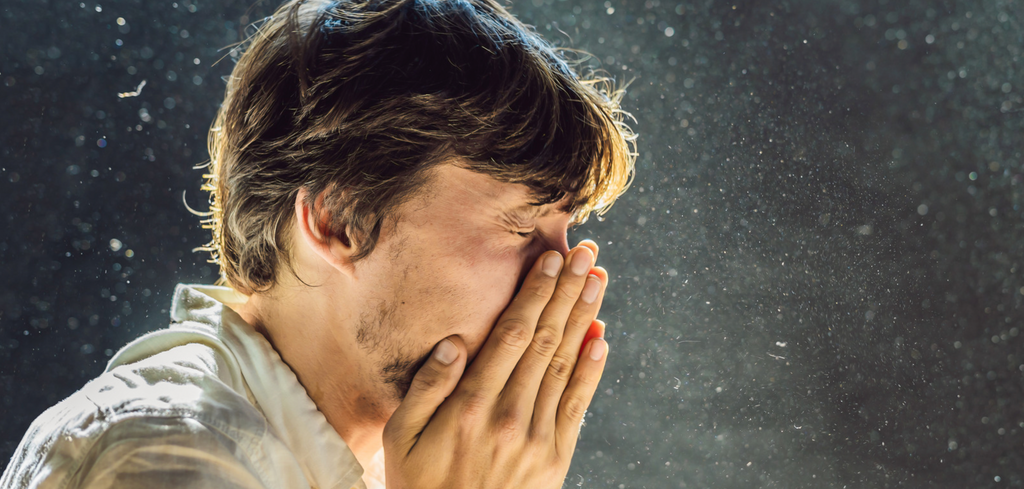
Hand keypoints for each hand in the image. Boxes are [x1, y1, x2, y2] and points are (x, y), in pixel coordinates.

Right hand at [383, 241, 608, 488]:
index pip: (511, 335)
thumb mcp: (400, 437)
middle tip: (586, 254)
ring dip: (584, 318)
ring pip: (566, 364)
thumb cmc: (419, 484)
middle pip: (545, 340)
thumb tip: (455, 340)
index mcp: (470, 405)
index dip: (534, 294)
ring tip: (597, 281)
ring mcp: (537, 437)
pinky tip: (601, 336)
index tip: (551, 259)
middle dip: (566, 292)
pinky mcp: (555, 458)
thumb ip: (427, 386)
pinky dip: (592, 369)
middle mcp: (509, 415)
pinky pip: (577, 405)